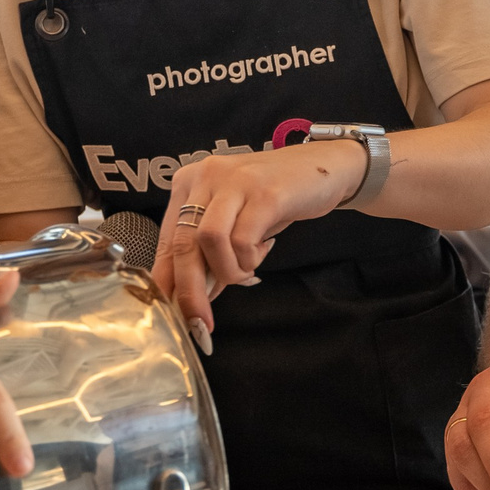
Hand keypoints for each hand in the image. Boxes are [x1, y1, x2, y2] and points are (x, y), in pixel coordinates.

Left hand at [150, 142, 361, 328]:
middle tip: (200, 322)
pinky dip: (250, 259)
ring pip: (208, 240)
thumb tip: (194, 296)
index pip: (166, 240)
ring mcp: (236, 182)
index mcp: (189, 183)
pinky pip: (243, 240)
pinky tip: (264, 249)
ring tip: (246, 271)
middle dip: (190, 291)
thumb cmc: (273, 198)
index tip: (176, 314)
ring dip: (226, 271)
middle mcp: (206, 177)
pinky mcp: (265, 193)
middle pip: (182, 243)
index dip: (168, 283)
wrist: (323, 168)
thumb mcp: (233, 221)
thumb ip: (209, 252)